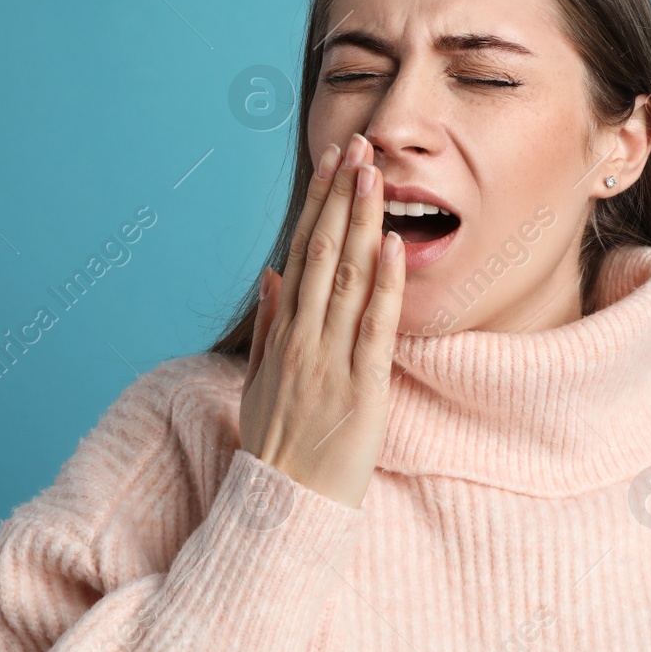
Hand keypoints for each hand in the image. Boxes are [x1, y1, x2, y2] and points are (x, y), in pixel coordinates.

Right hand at [239, 133, 404, 508]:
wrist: (284, 506)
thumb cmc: (276, 447)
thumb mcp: (258, 381)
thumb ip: (266, 327)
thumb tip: (271, 276)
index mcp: (281, 334)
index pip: (300, 252)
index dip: (318, 205)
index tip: (331, 164)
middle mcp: (301, 338)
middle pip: (321, 252)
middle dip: (341, 197)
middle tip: (357, 146)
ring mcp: (329, 361)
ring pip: (346, 278)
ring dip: (362, 222)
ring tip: (375, 175)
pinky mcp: (361, 387)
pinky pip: (374, 327)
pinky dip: (383, 284)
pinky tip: (392, 244)